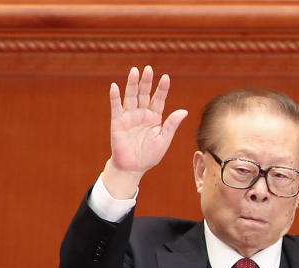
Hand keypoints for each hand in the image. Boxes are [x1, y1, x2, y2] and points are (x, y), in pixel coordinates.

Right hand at [103, 65, 188, 198]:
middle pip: (144, 94)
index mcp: (154, 117)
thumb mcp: (164, 140)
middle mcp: (141, 114)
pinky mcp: (117, 122)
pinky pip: (116, 107)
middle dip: (146, 81)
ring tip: (134, 71)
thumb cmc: (149, 156)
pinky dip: (115, 97)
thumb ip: (171, 125)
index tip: (166, 77)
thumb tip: (184, 111)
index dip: (162, 89)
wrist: (133, 168)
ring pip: (131, 97)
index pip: (159, 99)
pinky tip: (115, 87)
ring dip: (132, 84)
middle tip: (148, 68)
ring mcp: (129, 117)